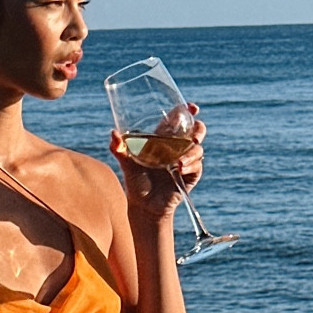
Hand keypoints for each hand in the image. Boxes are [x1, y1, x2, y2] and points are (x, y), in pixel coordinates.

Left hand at [110, 105, 204, 219]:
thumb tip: (113, 133)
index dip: (187, 111)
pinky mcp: (191, 175)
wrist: (143, 205)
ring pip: (198, 149)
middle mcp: (178, 147)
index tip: (191, 107)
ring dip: (191, 153)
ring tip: (178, 161)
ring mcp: (186, 160)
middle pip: (197, 130)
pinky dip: (190, 166)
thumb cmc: (135, 181)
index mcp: (164, 138)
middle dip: (199, 129)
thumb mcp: (126, 163)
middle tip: (193, 135)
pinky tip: (179, 169)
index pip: (180, 119)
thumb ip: (118, 148)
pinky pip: (197, 166)